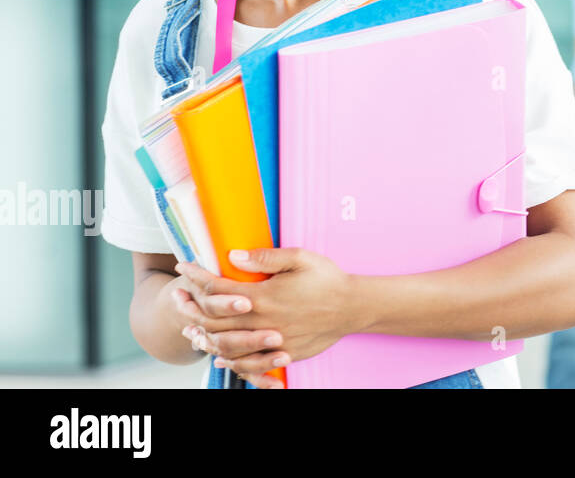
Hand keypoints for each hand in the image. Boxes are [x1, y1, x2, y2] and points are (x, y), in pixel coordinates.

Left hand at [174, 248, 356, 387]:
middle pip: (213, 318)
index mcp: (264, 295)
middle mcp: (262, 321)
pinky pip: (246, 363)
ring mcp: (270, 340)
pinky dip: (227, 360)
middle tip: (177, 297)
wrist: (352, 308)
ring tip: (188, 326)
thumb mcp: (300, 258)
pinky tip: (218, 355)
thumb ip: (265, 257)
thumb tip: (233, 256)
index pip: (219, 287)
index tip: (183, 267)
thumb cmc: (328, 279)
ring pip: (225, 343)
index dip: (196, 276)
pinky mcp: (280, 353)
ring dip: (202, 335)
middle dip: (190, 306)